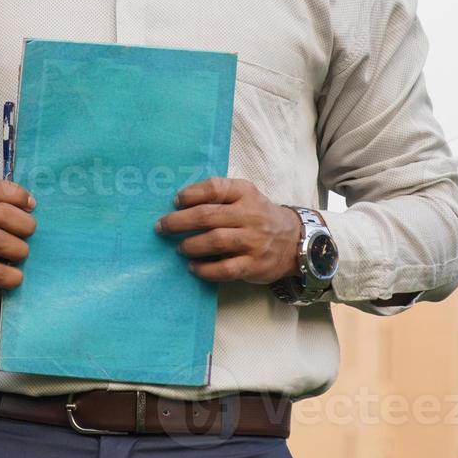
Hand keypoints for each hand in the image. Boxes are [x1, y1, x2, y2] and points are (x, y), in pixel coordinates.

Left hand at [155, 177, 300, 283]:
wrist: (295, 241)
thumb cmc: (258, 215)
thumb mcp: (245, 196)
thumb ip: (219, 195)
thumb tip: (178, 204)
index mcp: (245, 193)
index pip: (215, 188)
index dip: (191, 194)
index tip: (176, 201)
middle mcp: (250, 215)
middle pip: (208, 216)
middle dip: (179, 222)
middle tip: (162, 227)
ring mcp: (254, 241)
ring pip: (215, 241)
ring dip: (191, 245)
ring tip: (179, 248)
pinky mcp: (255, 265)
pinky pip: (226, 269)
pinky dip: (205, 269)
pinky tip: (192, 268)